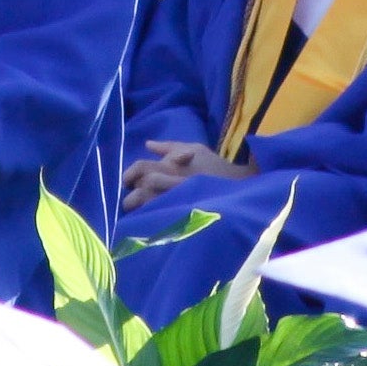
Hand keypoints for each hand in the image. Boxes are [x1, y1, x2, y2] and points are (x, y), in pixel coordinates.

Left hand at [121, 139, 249, 209]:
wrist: (238, 188)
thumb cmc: (214, 167)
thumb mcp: (195, 149)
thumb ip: (170, 146)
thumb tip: (149, 144)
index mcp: (172, 164)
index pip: (141, 167)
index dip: (130, 174)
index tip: (128, 181)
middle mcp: (171, 182)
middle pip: (140, 189)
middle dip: (133, 195)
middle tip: (133, 201)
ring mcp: (175, 201)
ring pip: (146, 206)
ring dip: (140, 209)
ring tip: (141, 213)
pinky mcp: (180, 216)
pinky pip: (158, 219)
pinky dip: (151, 220)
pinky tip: (152, 221)